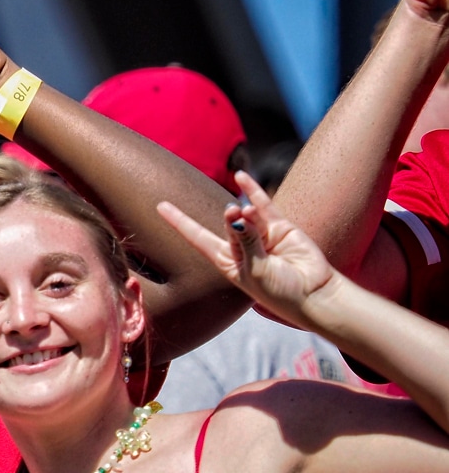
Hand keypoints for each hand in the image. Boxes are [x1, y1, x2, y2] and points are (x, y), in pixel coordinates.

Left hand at [157, 171, 338, 328]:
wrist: (313, 295)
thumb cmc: (279, 291)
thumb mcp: (255, 270)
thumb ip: (246, 241)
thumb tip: (236, 213)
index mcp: (226, 262)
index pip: (197, 238)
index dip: (179, 222)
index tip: (159, 206)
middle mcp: (240, 247)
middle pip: (225, 225)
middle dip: (228, 219)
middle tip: (232, 213)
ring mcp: (260, 235)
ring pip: (246, 216)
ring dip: (246, 214)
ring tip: (248, 215)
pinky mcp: (280, 227)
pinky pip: (263, 205)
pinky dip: (253, 191)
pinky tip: (241, 178)